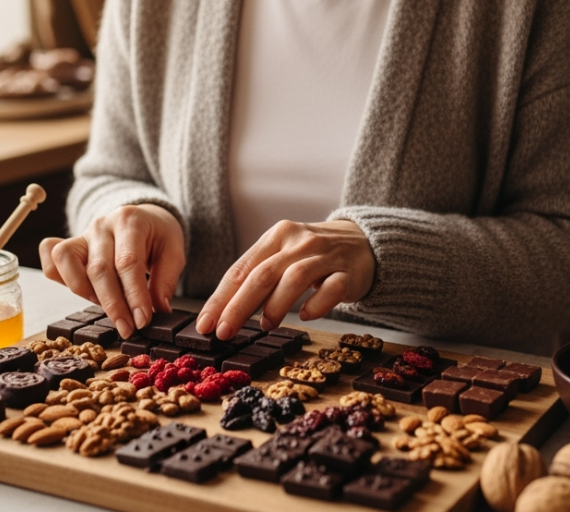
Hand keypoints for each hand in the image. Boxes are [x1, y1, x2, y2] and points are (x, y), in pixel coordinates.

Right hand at [39, 204, 185, 338]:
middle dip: (113, 305)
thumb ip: (166, 280)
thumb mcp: (174, 251)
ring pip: (67, 262)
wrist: (144, 218)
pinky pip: (52, 261)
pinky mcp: (70, 246)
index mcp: (130, 221)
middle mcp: (101, 225)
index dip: (134, 295)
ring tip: (109, 309)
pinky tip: (85, 294)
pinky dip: (61, 280)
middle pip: (99, 269)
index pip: (128, 262)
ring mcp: (81, 235)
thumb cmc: (158, 237)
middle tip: (127, 329)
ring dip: (85, 293)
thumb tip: (159, 310)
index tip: (142, 321)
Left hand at [195, 219, 374, 338]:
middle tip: (223, 332)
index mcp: (277, 236)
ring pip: (295, 278)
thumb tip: (227, 313)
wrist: (365, 242)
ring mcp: (325, 256)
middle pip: (263, 274)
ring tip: (264, 326)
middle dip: (238, 306)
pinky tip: (304, 317)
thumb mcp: (284, 255)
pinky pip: (331, 289)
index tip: (204, 324)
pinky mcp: (349, 273)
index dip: (220, 298)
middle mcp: (299, 242)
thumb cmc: (314, 255)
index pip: (241, 269)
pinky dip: (316, 304)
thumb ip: (260, 277)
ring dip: (275, 306)